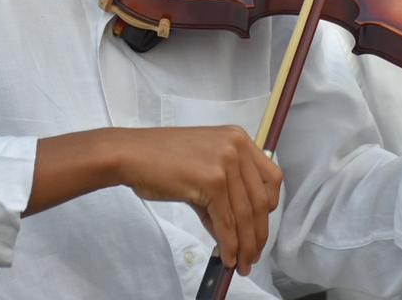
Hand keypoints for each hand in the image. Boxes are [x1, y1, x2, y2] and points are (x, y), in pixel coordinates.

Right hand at [115, 126, 281, 275]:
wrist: (130, 154)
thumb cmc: (159, 159)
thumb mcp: (202, 167)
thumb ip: (223, 192)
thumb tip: (234, 229)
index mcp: (238, 138)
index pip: (271, 177)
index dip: (271, 206)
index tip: (262, 225)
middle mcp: (236, 147)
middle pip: (261, 200)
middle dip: (258, 233)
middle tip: (254, 254)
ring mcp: (225, 162)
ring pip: (245, 214)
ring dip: (245, 244)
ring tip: (243, 262)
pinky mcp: (212, 180)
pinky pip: (226, 221)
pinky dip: (229, 243)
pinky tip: (228, 256)